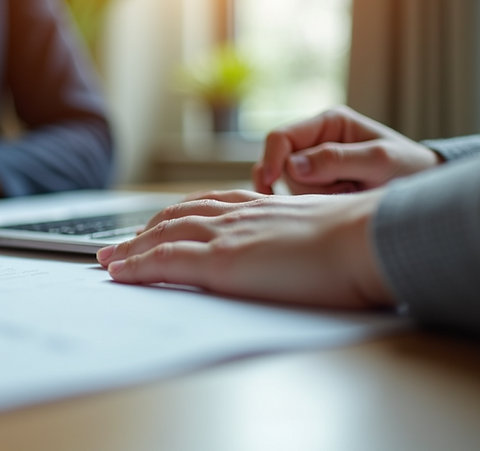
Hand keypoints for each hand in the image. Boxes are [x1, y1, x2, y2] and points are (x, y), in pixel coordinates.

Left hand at [96, 189, 395, 308]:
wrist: (372, 237)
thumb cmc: (364, 240)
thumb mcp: (326, 231)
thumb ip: (304, 238)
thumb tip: (310, 254)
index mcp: (263, 207)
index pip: (207, 206)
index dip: (178, 216)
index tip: (160, 224)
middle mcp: (238, 214)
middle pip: (176, 217)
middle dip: (143, 231)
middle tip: (118, 243)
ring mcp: (227, 235)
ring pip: (162, 236)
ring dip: (129, 248)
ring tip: (107, 259)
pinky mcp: (222, 262)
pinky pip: (165, 261)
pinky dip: (136, 266)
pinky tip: (117, 273)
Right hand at [253, 106, 440, 194]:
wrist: (423, 187)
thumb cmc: (408, 168)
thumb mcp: (380, 161)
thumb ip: (338, 160)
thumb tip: (294, 166)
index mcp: (329, 122)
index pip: (280, 137)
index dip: (271, 159)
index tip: (271, 182)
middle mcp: (315, 139)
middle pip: (283, 166)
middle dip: (309, 186)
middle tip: (348, 189)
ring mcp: (313, 162)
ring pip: (288, 185)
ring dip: (315, 197)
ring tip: (349, 194)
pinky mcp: (315, 183)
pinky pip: (293, 195)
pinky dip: (307, 205)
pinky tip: (329, 206)